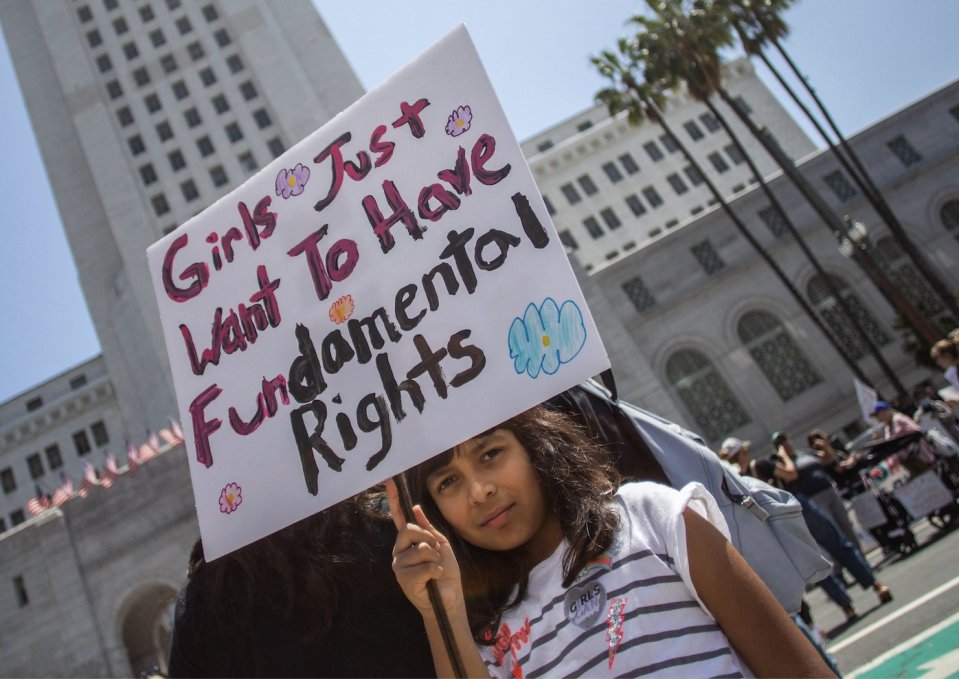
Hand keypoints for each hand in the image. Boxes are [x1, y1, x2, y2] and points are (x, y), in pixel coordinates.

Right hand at [386, 479, 464, 617]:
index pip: (399, 517)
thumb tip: (415, 507)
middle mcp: (399, 551)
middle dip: (427, 539)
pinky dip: (436, 571)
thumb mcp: (440, 545)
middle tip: (435, 552)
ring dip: (435, 559)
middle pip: (409, 530)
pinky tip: (433, 580)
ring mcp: (399, 565)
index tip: (390, 481)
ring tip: (435, 570)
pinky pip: (424, 566)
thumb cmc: (445, 572)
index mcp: (408, 541)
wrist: (450, 597)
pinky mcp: (403, 580)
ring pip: (420, 549)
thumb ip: (427, 528)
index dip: (394, 499)